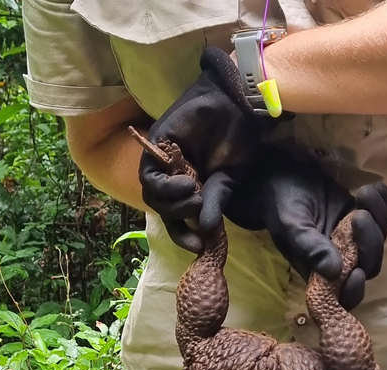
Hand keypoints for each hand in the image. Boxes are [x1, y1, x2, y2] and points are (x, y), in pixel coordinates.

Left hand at [139, 47, 270, 252]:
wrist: (235, 106)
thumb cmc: (237, 140)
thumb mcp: (228, 180)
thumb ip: (214, 203)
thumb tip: (206, 231)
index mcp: (191, 186)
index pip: (178, 218)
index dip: (183, 235)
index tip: (197, 246)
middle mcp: (174, 176)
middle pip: (162, 209)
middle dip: (179, 217)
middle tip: (200, 207)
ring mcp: (163, 162)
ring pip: (153, 196)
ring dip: (173, 203)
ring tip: (195, 193)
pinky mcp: (156, 147)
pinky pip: (149, 177)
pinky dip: (165, 187)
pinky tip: (186, 183)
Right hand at [223, 149, 386, 309]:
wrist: (283, 177)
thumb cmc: (282, 206)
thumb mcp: (292, 227)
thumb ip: (311, 248)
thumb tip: (334, 271)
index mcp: (321, 271)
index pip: (345, 294)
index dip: (355, 290)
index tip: (357, 272)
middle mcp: (342, 259)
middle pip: (370, 264)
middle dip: (370, 242)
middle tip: (358, 216)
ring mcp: (355, 238)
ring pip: (380, 239)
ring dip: (379, 217)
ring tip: (362, 194)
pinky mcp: (364, 216)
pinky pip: (385, 215)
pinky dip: (384, 202)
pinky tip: (373, 188)